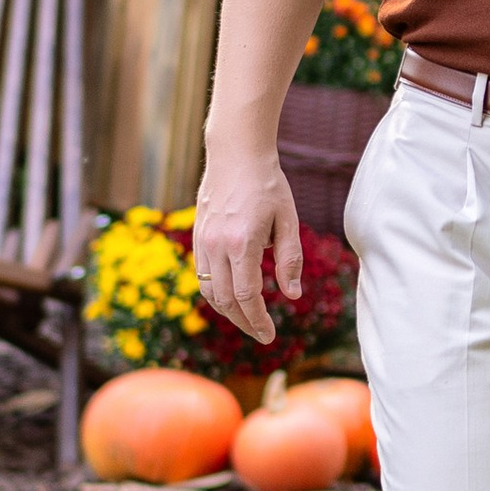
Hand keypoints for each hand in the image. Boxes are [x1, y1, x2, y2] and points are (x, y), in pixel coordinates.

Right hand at [193, 136, 302, 346]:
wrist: (235, 154)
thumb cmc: (268, 185)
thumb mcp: (288, 220)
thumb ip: (290, 259)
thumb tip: (291, 296)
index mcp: (241, 243)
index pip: (246, 295)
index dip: (257, 319)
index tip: (269, 335)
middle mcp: (216, 245)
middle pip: (225, 300)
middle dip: (244, 322)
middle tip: (262, 335)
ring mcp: (203, 241)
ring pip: (209, 291)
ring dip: (228, 311)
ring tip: (248, 320)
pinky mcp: (198, 237)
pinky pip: (202, 275)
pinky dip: (216, 293)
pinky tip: (232, 298)